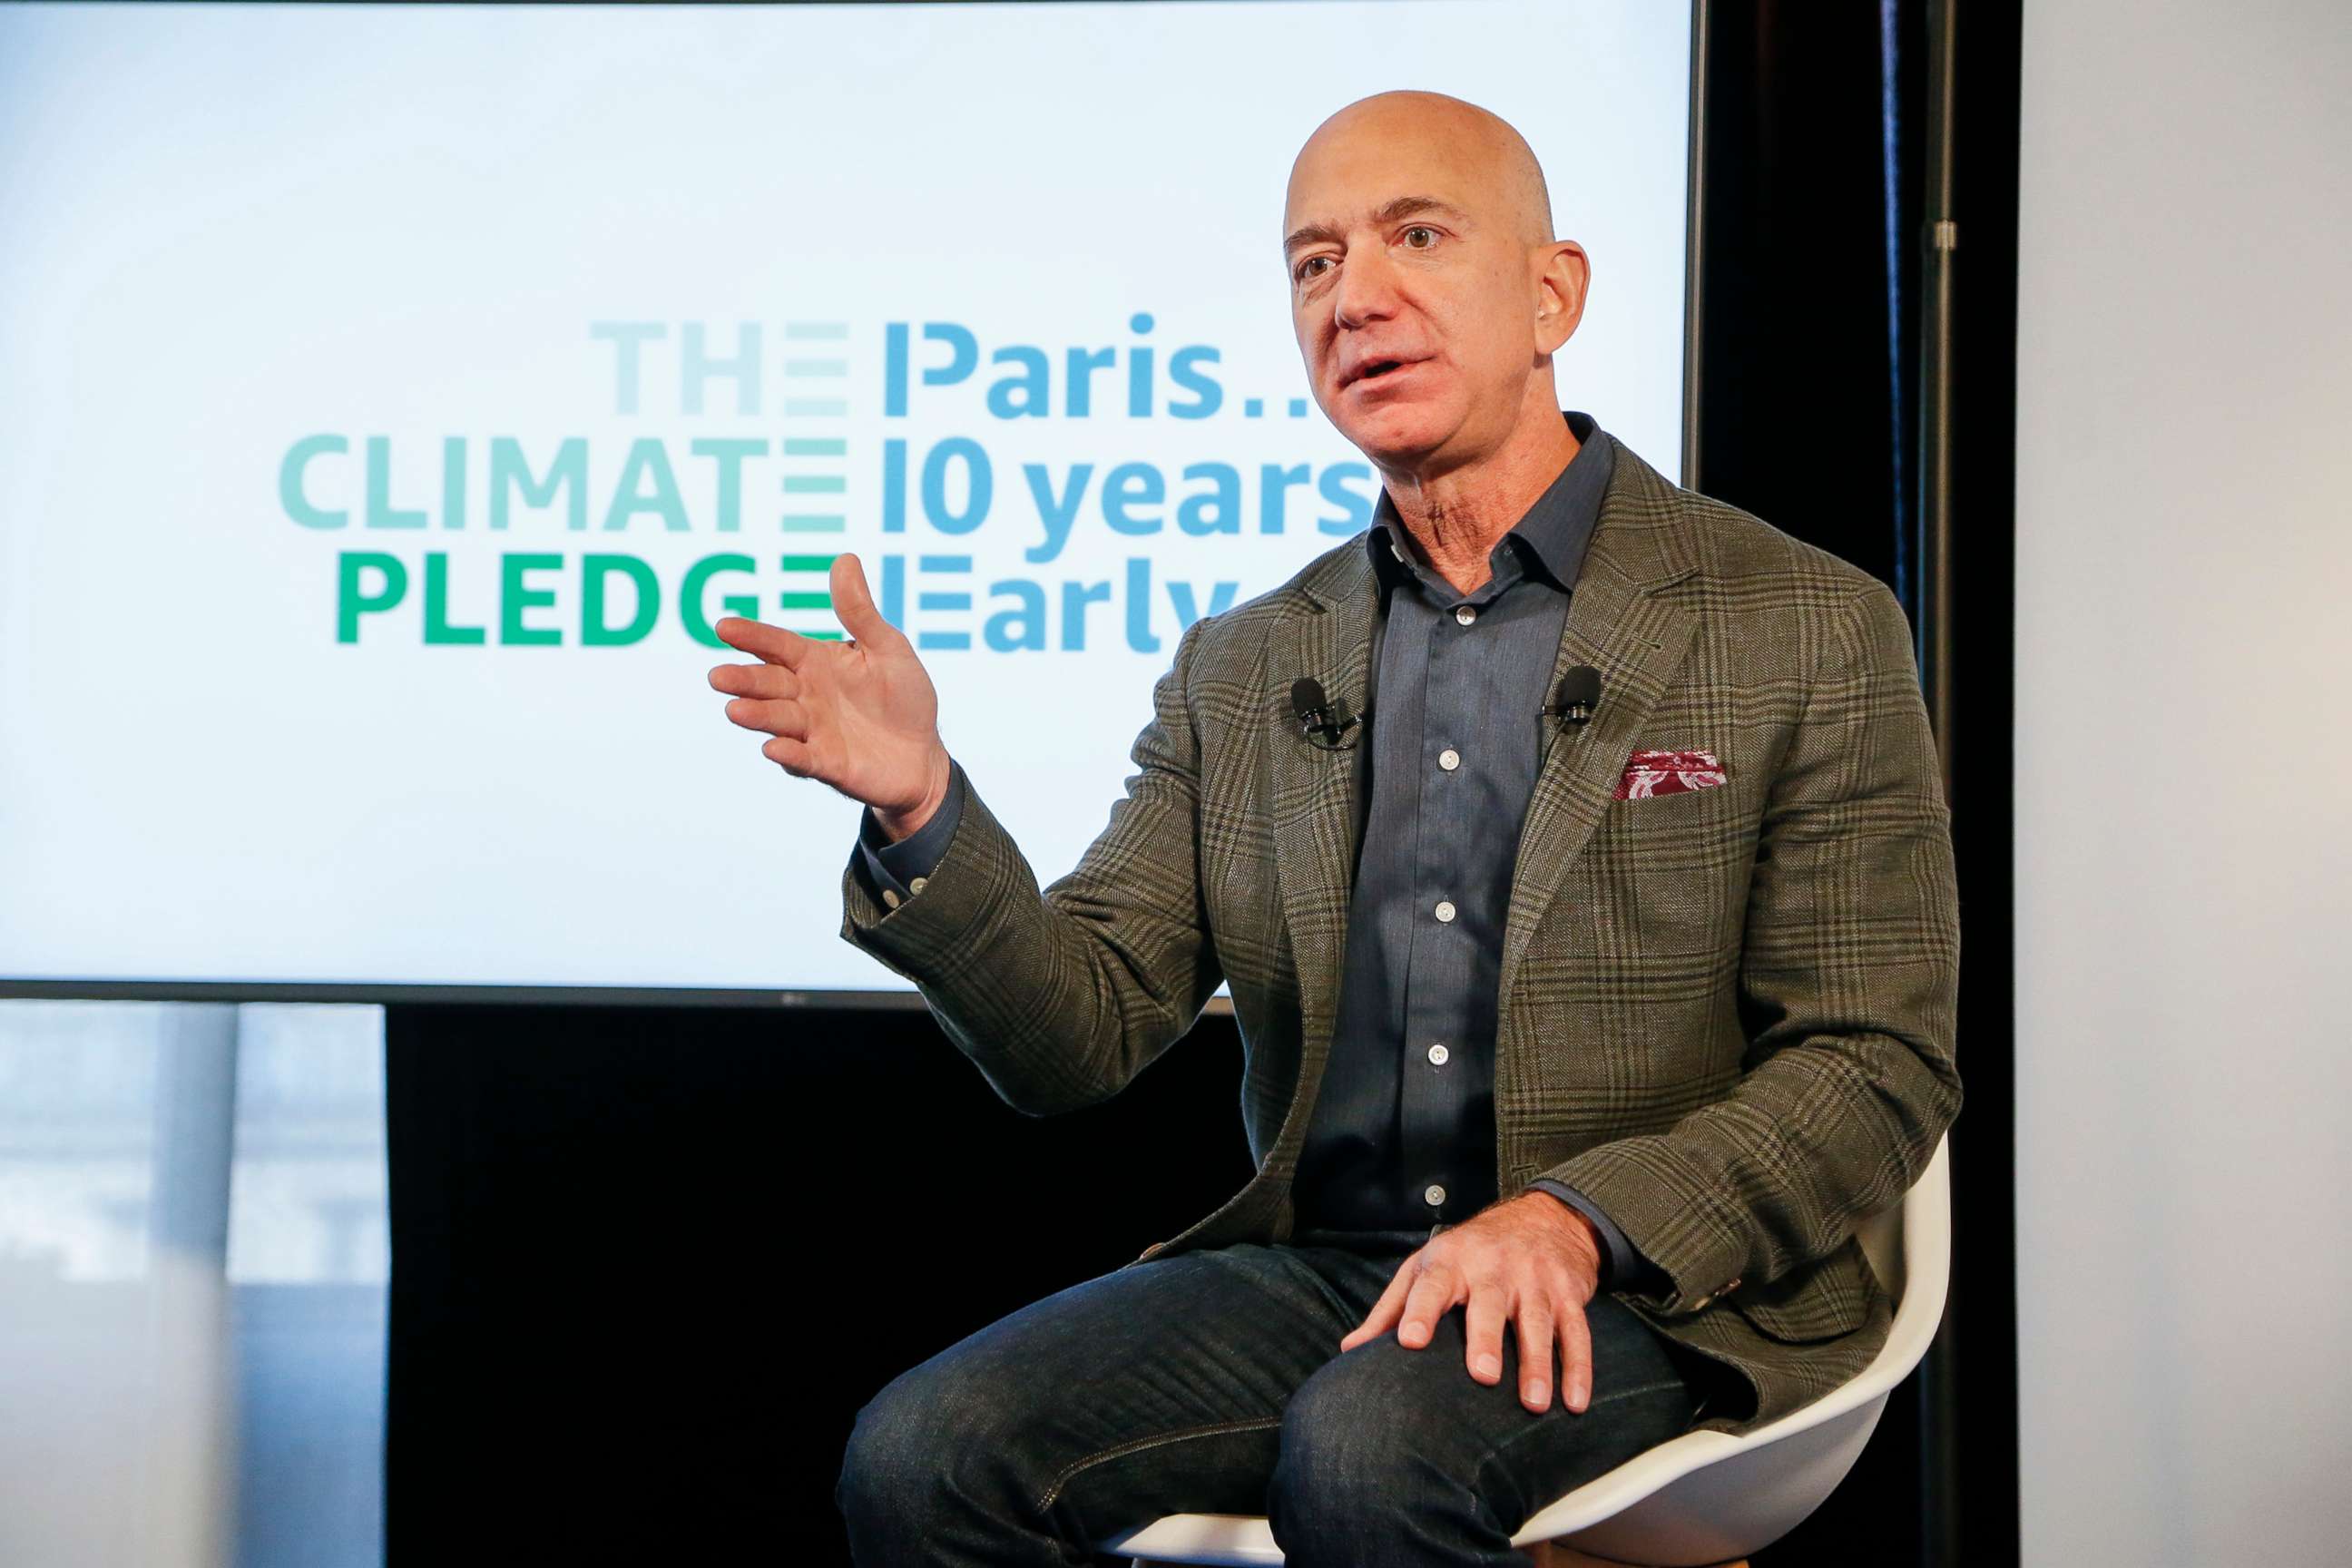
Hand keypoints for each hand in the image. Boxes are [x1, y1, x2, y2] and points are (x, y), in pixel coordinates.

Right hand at [708, 553, 951, 837]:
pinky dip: (789, 754)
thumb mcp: (888, 648)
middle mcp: (807, 695)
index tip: (723, 627)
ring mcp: (813, 731)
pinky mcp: (827, 764)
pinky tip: (773, 748)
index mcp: (816, 662)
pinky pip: (804, 758)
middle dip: (743, 680)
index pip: (778, 645)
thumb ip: (860, 612)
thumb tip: (845, 558)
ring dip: (758, 716)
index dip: (752, 636)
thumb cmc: (905, 697)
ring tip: (735, 711)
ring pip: (780, 719)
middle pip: (769, 684)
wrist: (923, 756)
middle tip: (717, 677)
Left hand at [1337, 1192, 1603, 1413]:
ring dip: (1538, 1364)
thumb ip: (1391, 1310)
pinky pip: (1577, 1332)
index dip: (1419, 1312)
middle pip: (1490, 1304)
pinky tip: (1575, 1402)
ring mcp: (1534, 1279)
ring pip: (1537, 1322)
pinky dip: (1579, 1368)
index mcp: (1450, 1262)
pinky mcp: (1568, 1294)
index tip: (1409, 1342)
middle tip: (1483, 1376)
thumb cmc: (1469, 1253)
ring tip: (1534, 1404)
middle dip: (1486, 1339)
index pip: (1431, 1286)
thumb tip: (1350, 1350)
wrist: (1543, 1217)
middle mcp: (1493, 1268)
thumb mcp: (1426, 1269)